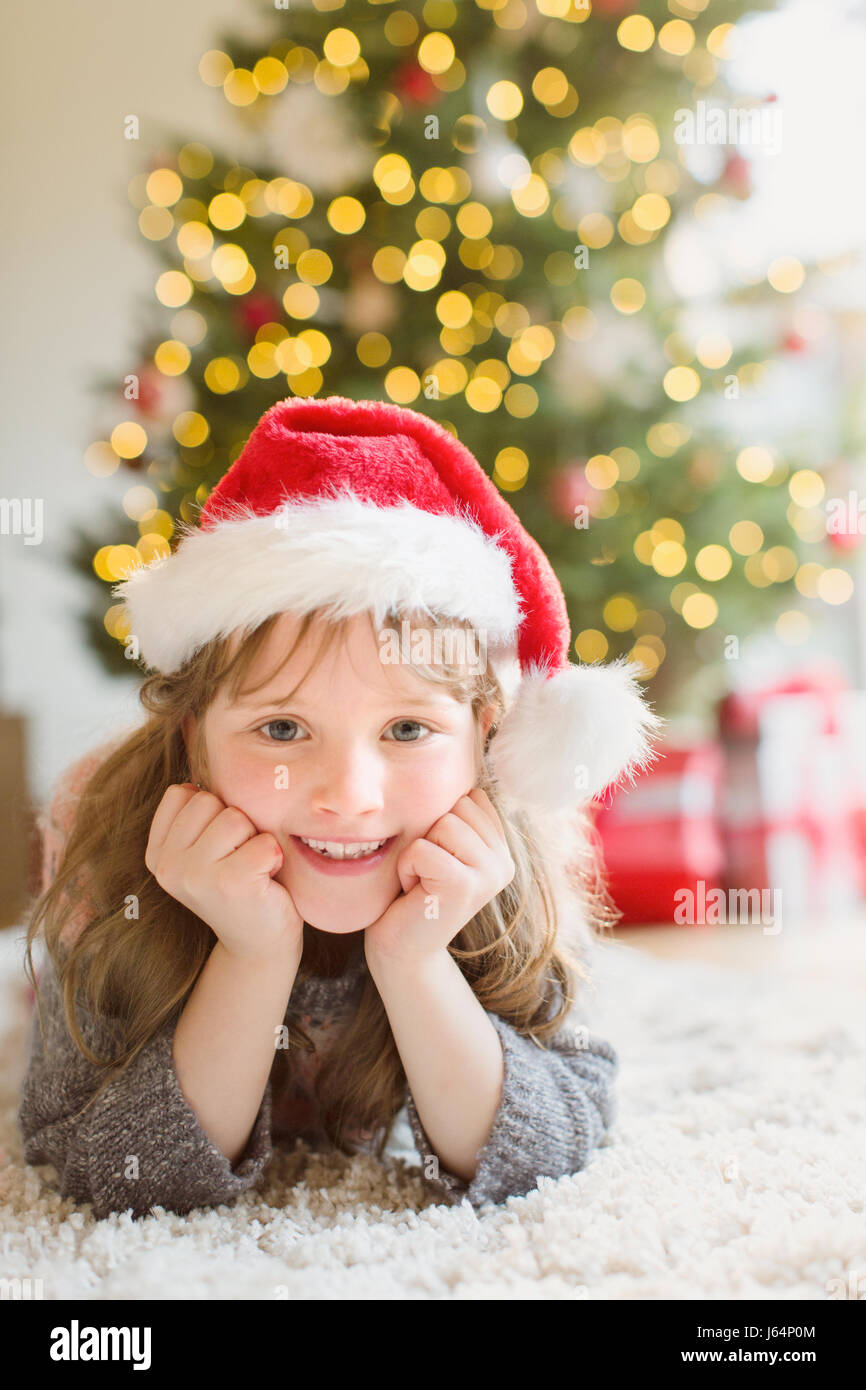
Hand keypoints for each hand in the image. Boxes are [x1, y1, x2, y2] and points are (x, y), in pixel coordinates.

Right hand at [145, 784, 303, 962]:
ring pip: (235, 817)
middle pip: (209, 801)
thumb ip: (196, 812)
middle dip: (235, 825)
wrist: (261, 943)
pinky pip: (263, 841)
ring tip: (251, 870)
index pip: (182, 794)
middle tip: (238, 861)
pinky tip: (265, 881)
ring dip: (254, 840)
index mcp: (157, 854)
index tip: (219, 848)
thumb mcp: (208, 846)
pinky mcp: (229, 884)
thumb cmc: (242, 883)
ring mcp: (194, 877)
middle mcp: (168, 867)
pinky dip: (273, 857)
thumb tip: (194, 751)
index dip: (212, 812)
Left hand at [363, 787, 514, 969]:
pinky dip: (408, 867)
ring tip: (424, 881)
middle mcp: (504, 862)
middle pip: (457, 807)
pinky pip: (423, 849)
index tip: (439, 859)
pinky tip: (416, 891)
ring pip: (443, 823)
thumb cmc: (415, 890)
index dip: (441, 822)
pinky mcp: (465, 886)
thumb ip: (459, 817)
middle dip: (429, 835)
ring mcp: (490, 875)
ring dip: (418, 851)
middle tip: (429, 873)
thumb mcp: (443, 847)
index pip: (471, 797)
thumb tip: (466, 767)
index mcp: (502, 849)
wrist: (403, 948)